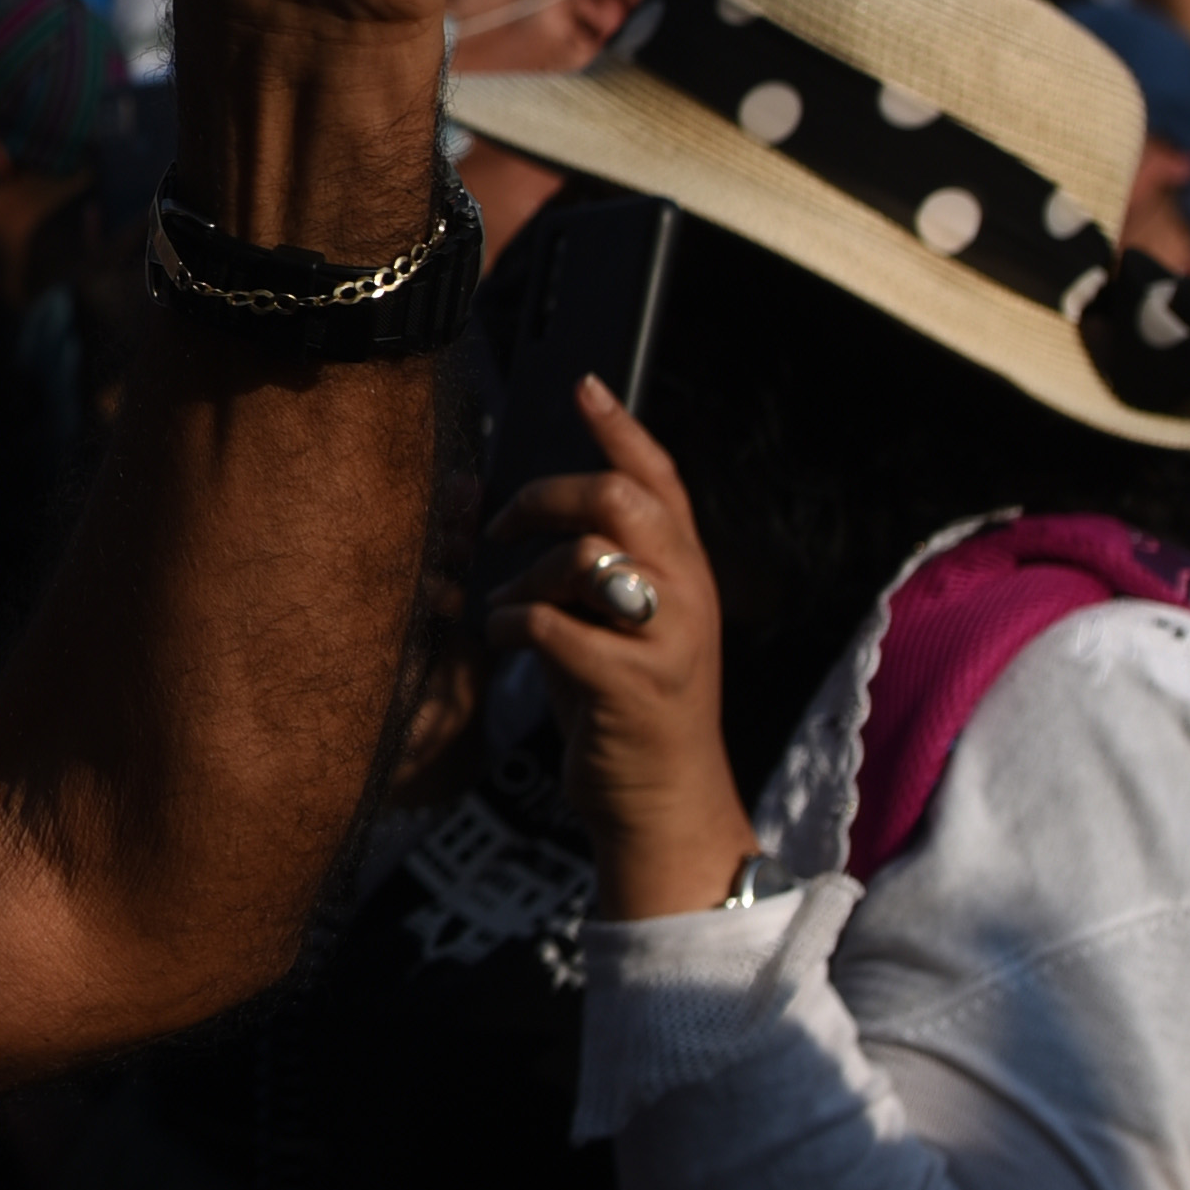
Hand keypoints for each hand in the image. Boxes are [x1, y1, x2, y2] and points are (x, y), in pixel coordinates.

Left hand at [483, 380, 753, 917]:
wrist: (661, 803)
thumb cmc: (627, 710)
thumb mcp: (625, 626)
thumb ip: (605, 567)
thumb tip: (548, 513)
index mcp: (687, 572)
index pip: (662, 478)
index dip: (621, 428)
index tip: (583, 386)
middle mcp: (688, 595)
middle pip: (616, 500)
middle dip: (547, 497)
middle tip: (503, 527)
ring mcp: (666, 640)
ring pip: (582, 557)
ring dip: (523, 577)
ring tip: (507, 610)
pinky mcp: (631, 685)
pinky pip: (549, 625)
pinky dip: (508, 626)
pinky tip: (501, 644)